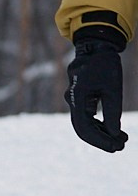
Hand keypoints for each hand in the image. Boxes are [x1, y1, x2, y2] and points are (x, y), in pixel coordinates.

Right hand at [68, 31, 127, 152]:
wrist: (95, 48)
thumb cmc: (104, 65)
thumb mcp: (113, 89)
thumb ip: (113, 112)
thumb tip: (114, 134)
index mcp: (77, 97)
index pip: (84, 127)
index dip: (99, 140)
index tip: (116, 148)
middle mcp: (72, 100)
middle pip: (83, 128)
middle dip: (102, 140)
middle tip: (121, 146)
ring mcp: (75, 100)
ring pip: (85, 124)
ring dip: (102, 134)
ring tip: (123, 139)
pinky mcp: (81, 98)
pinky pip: (87, 117)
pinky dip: (100, 126)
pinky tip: (114, 131)